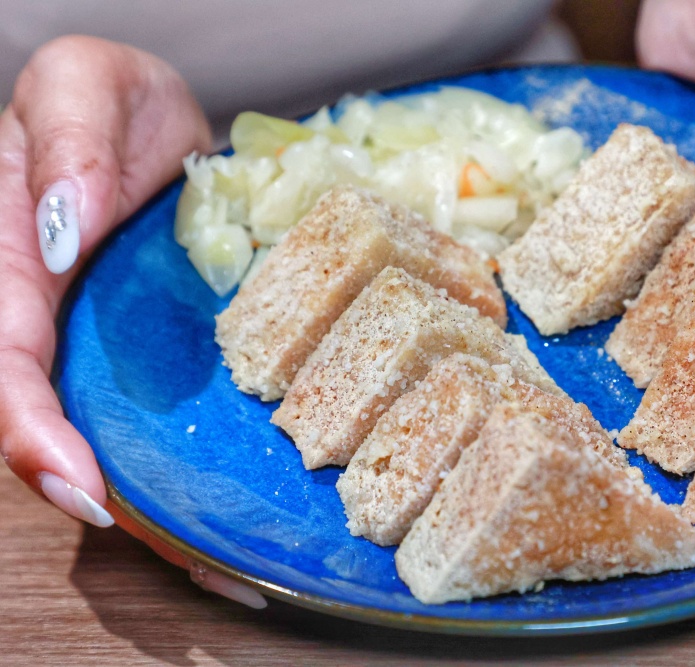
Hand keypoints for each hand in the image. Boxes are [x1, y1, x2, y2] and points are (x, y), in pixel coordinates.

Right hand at [0, 35, 263, 607]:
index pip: (7, 366)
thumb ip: (66, 141)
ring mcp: (107, 357)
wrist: (154, 123)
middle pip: (64, 437)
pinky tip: (254, 515)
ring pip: (122, 447)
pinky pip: (172, 426)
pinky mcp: (156, 365)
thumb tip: (63, 226)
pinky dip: (203, 475)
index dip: (34, 436)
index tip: (87, 490)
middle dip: (127, 510)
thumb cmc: (110, 101)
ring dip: (173, 516)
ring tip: (242, 570)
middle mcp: (56, 332)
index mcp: (15, 270)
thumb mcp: (83, 86)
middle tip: (209, 567)